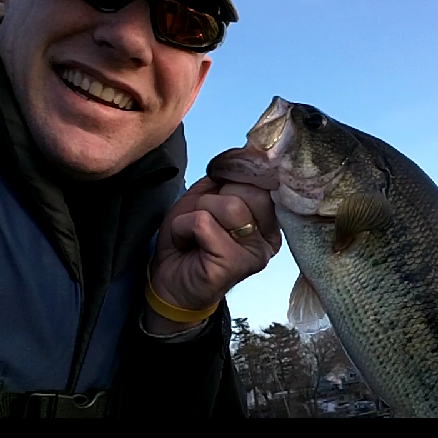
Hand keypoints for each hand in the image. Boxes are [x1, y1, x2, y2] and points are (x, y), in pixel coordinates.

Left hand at [145, 177, 281, 334]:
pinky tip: (185, 243)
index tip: (218, 180)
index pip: (265, 181)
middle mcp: (270, 237)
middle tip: (201, 218)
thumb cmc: (188, 240)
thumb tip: (245, 154)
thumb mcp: (206, 199)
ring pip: (230, 206)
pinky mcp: (235, 264)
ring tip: (192, 231)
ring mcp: (256, 253)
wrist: (168, 283)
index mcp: (268, 220)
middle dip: (214, 197)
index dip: (238, 172)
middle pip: (250, 191)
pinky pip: (204, 223)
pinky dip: (184, 227)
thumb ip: (226, 180)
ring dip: (197, 212)